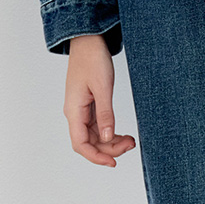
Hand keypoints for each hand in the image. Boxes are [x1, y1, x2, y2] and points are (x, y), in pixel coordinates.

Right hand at [63, 34, 136, 166]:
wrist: (88, 41)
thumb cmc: (93, 59)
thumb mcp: (103, 87)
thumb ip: (106, 114)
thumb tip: (108, 138)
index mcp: (74, 110)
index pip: (80, 144)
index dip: (96, 157)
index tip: (114, 162)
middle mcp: (75, 113)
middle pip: (88, 143)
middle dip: (109, 149)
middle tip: (130, 145)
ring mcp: (81, 110)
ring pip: (94, 136)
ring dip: (111, 141)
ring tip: (130, 140)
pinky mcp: (88, 105)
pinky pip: (97, 126)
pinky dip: (110, 132)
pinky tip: (122, 133)